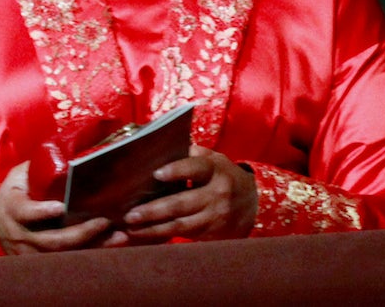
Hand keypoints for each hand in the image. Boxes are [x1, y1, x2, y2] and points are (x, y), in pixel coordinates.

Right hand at [0, 161, 110, 254]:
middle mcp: (20, 234)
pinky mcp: (41, 261)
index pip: (25, 212)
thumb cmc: (15, 192)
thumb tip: (70, 151)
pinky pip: (68, 260)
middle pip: (51, 239)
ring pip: (63, 254)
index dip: (42, 212)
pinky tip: (110, 244)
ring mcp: (30, 252)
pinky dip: (91, 253)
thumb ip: (39, 170)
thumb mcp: (20, 177)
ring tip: (117, 236)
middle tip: (104, 221)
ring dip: (92, 246)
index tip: (61, 207)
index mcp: (13, 209)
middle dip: (80, 232)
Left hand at [108, 145, 257, 245]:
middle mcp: (217, 194)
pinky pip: (185, 236)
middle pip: (182, 203)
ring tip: (131, 228)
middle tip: (130, 213)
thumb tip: (159, 147)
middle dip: (154, 210)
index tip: (156, 174)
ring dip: (154, 228)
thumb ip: (191, 154)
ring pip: (181, 225)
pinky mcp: (212, 233)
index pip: (196, 168)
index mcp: (216, 170)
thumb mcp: (214, 159)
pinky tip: (144, 235)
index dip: (176, 171)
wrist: (255, 203)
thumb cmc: (224, 175)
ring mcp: (215, 216)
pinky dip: (163, 236)